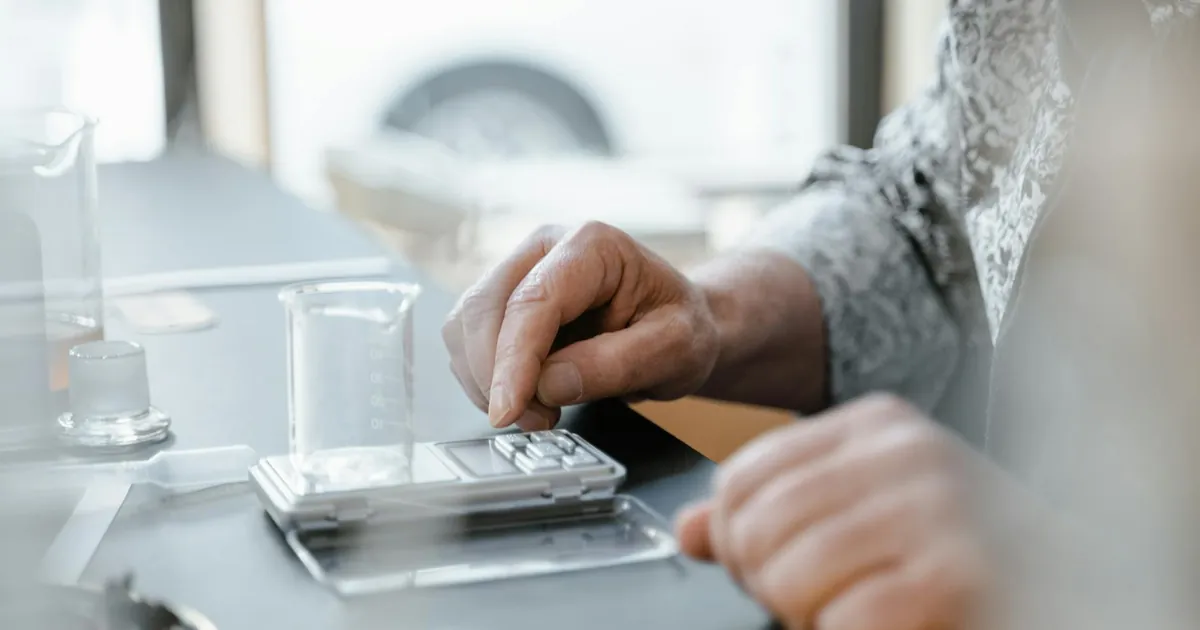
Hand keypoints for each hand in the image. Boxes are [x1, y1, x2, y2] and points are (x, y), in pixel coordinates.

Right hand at [443, 222, 719, 430]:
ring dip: (488, 380)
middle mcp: (545, 249)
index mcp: (592, 245)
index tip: (507, 411)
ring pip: (464, 327)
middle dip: (496, 376)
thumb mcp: (676, 350)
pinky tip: (528, 396)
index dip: (512, 360)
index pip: (533, 301)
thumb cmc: (680, 329)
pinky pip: (467, 343)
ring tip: (542, 411)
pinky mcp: (502, 303)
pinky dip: (487, 380)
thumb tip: (549, 384)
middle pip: (483, 309)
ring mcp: (518, 272)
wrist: (676, 326)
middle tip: (537, 421)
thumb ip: (617, 365)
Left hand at [676, 394, 991, 629]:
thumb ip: (774, 511)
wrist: (1070, 581)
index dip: (736, 535)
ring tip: (859, 604)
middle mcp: (905, 457)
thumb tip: (690, 530)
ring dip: (807, 612)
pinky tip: (890, 620)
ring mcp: (933, 515)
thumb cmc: (963, 547)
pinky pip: (837, 621)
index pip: (744, 477)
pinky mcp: (950, 579)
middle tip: (820, 592)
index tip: (767, 559)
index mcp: (878, 426)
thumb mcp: (864, 505)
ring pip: (785, 577)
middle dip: (767, 579)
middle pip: (754, 528)